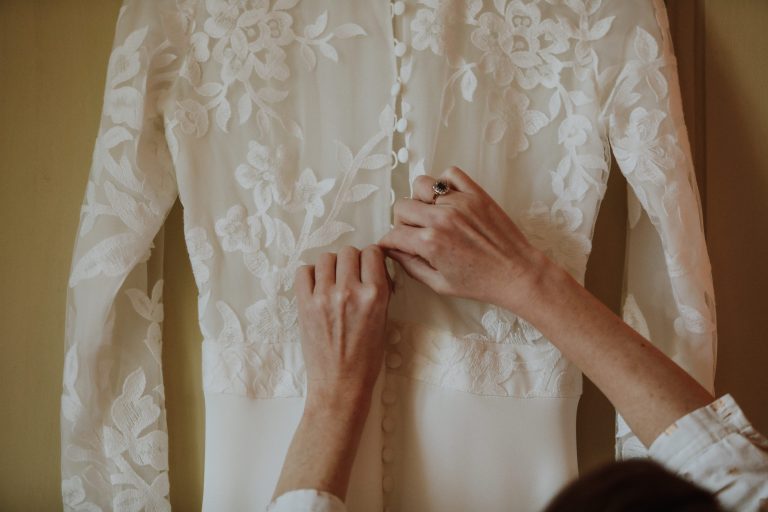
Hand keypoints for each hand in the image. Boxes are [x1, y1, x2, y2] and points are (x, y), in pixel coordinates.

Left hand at [295, 244, 391, 408]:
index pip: (372, 252)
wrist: (341, 384)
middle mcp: (349, 291)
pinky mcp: (304, 305)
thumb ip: (379, 291)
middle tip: (351, 276)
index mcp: (375, 295)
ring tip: (333, 282)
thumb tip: (373, 268)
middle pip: (348, 252)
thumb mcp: (384, 321)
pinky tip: (317, 287)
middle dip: (352, 261)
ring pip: (326, 258)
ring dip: (331, 266)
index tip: (368, 265)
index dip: (371, 257)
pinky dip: (311, 275)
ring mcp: (324, 297)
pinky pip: (303, 272)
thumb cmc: (366, 358)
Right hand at [378, 166, 550, 315]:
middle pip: (402, 207)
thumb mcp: (439, 284)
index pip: (394, 234)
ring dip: (420, 199)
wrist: (517, 274)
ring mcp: (459, 202)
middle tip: (414, 233)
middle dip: (402, 222)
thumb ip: (411, 267)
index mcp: (430, 243)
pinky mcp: (476, 194)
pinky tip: (448, 199)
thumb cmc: (481, 283)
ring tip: (431, 214)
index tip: (394, 245)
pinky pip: (450, 174)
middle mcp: (442, 218)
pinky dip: (444, 183)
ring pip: (421, 185)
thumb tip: (394, 252)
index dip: (390, 243)